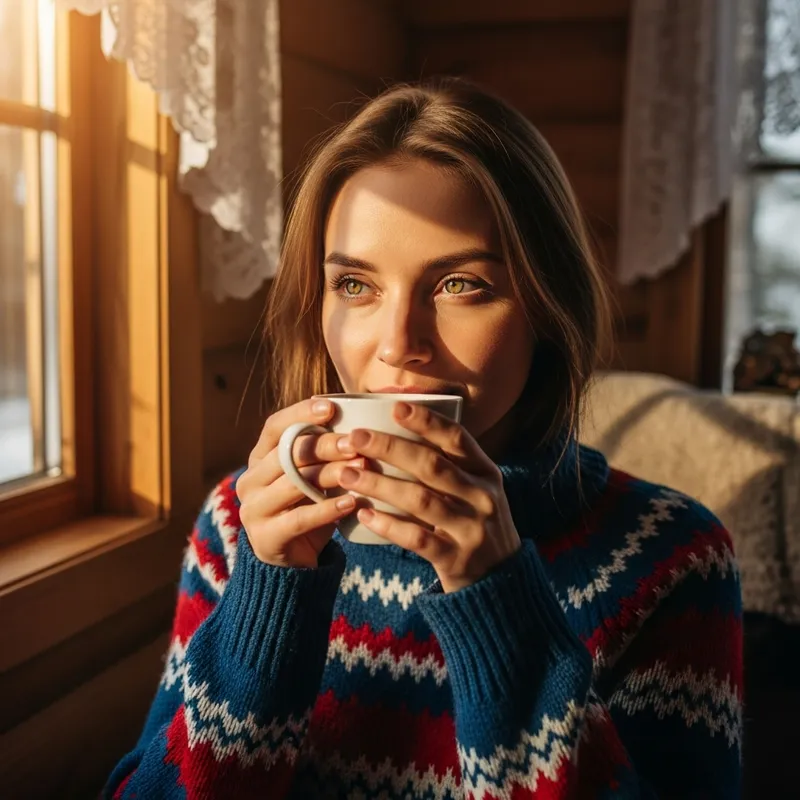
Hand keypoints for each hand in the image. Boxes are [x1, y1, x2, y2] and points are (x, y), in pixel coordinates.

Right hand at [236, 398, 363, 567]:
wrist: (292, 563)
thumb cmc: (309, 508)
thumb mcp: (314, 477)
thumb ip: (325, 453)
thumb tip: (362, 423)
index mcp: (259, 458)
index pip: (274, 426)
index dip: (300, 413)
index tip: (331, 407)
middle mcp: (250, 480)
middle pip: (287, 453)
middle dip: (325, 444)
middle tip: (357, 441)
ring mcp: (253, 509)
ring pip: (293, 483)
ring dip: (331, 473)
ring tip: (361, 467)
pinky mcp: (265, 538)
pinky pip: (299, 518)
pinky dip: (327, 509)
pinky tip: (351, 502)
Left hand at [336, 402, 520, 591]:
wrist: (501, 579)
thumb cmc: (474, 522)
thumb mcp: (474, 489)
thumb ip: (448, 464)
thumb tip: (397, 430)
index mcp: (485, 472)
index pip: (456, 439)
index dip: (426, 421)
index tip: (395, 407)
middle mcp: (482, 497)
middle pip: (432, 465)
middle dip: (390, 448)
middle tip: (355, 438)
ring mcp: (471, 529)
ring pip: (420, 500)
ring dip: (380, 485)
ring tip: (347, 476)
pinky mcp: (456, 558)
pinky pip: (417, 539)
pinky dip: (389, 526)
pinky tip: (364, 515)